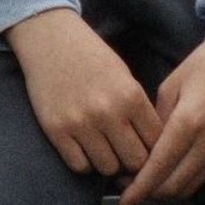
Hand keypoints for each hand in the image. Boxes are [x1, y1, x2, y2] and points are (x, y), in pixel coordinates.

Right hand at [7, 8, 163, 177]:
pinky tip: (81, 144)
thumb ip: (138, 111)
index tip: (144, 146)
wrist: (48, 36)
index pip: (157, 144)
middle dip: (132, 160)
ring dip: (107, 160)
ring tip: (101, 144)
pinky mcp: (56, 129)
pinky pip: (80, 166)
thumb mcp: (124, 76)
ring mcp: (80, 122)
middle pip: (135, 162)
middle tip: (123, 150)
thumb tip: (153, 150)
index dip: (154, 149)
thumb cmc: (90, 55)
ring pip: (108, 168)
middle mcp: (107, 111)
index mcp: (130, 96)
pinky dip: (83, 160)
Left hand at [119, 31, 204, 204]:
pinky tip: (164, 174)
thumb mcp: (171, 84)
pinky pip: (201, 178)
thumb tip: (143, 144)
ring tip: (141, 182)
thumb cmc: (203, 65)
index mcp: (188, 122)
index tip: (123, 197)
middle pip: (174, 185)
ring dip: (164, 191)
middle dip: (148, 192)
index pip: (160, 166)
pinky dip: (181, 183)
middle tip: (125, 186)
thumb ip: (156, 118)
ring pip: (188, 187)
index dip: (140, 186)